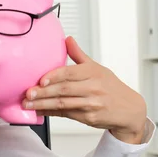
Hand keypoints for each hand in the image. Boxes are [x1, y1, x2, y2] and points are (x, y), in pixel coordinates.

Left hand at [23, 36, 147, 143]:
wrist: (130, 110)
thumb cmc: (110, 87)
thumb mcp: (97, 68)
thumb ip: (79, 55)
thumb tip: (67, 39)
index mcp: (93, 73)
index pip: (70, 73)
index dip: (54, 76)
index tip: (40, 80)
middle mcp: (93, 88)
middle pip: (64, 90)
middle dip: (43, 92)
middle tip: (27, 93)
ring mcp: (92, 104)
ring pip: (63, 104)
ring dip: (43, 105)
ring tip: (27, 104)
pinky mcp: (90, 118)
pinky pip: (66, 115)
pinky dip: (51, 113)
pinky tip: (39, 111)